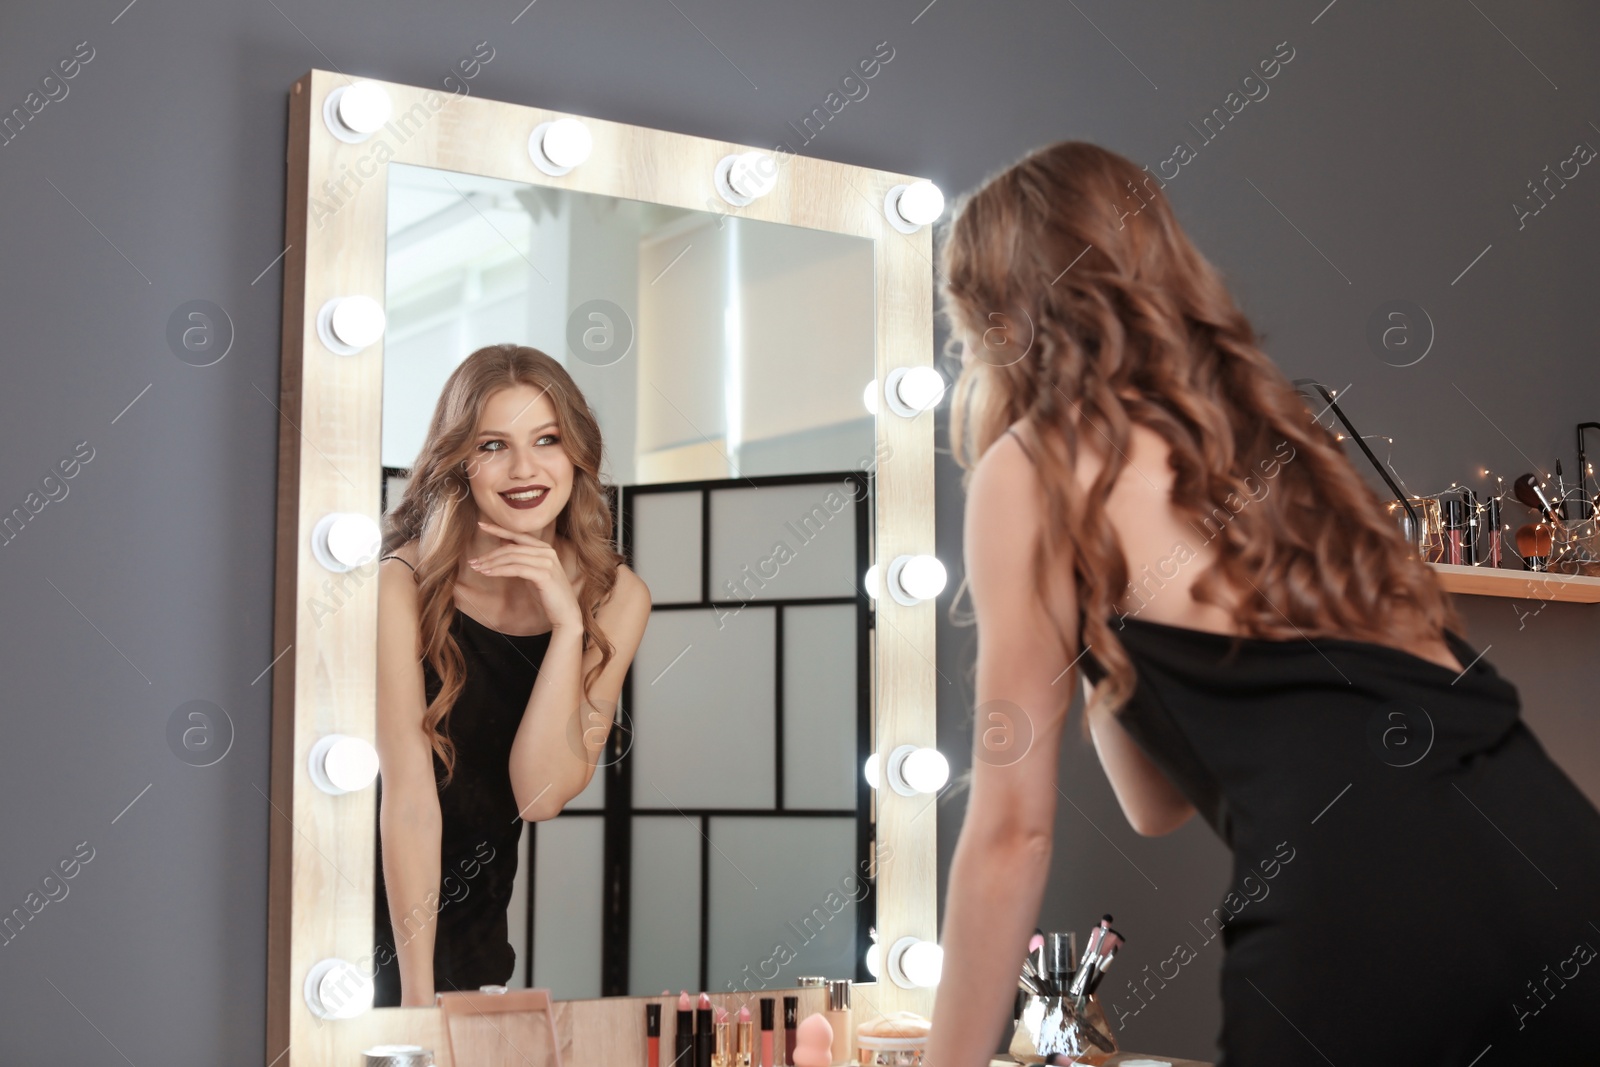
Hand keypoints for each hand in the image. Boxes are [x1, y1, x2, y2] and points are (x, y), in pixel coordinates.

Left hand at [469, 520, 583, 633]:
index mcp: (545, 549)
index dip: (498, 529)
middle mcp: (547, 552)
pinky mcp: (544, 574)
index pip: (518, 535)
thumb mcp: (533, 572)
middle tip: (473, 561)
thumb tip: (502, 545)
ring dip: (492, 563)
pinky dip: (500, 570)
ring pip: (512, 557)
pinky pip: (516, 569)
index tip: (481, 525)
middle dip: (490, 554)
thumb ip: (521, 558)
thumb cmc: (548, 594)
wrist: (566, 613)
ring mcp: (547, 562)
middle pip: (512, 547)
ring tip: (477, 568)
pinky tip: (488, 573)